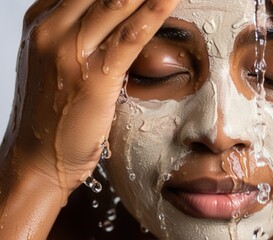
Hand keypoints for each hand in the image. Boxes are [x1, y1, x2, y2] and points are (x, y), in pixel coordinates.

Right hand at [6, 0, 178, 197]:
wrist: (38, 158)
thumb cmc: (53, 113)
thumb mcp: (57, 63)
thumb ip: (79, 35)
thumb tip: (115, 19)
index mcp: (41, 21)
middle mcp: (51, 30)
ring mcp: (69, 52)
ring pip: (115, 2)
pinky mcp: (94, 77)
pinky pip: (130, 36)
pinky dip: (154, 12)